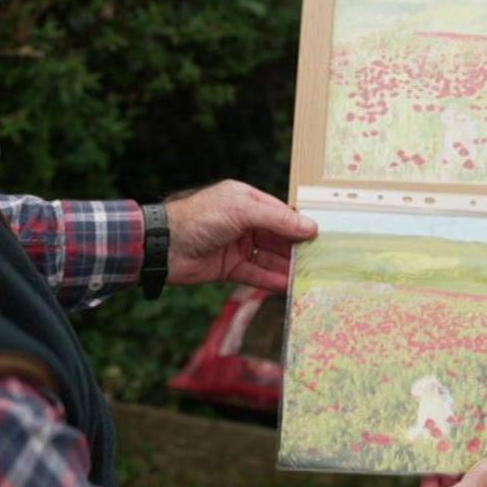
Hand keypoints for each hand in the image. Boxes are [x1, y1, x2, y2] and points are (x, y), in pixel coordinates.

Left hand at [162, 180, 317, 290]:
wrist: (164, 246)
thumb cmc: (200, 218)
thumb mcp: (242, 211)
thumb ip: (278, 220)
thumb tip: (310, 227)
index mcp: (246, 200)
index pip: (281, 212)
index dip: (301, 224)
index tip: (322, 236)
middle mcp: (243, 221)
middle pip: (278, 236)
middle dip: (297, 247)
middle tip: (321, 259)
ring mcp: (237, 245)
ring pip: (269, 256)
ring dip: (287, 266)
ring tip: (310, 276)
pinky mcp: (229, 267)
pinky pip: (255, 273)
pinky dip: (271, 280)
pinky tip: (288, 286)